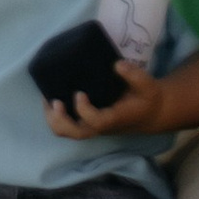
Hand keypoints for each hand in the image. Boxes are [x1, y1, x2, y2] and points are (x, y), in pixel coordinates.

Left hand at [45, 54, 167, 139]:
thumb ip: (134, 74)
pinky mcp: (88, 121)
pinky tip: (51, 97)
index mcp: (115, 118)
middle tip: (55, 102)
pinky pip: (68, 125)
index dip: (85, 111)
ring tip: (47, 99)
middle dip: (62, 121)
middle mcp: (101, 126)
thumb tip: (117, 64)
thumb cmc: (147, 98)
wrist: (150, 113)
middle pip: (77, 134)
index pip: (97, 122)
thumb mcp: (147, 84)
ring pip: (69, 133)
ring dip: (54, 119)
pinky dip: (55, 115)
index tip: (79, 92)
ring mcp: (93, 125)